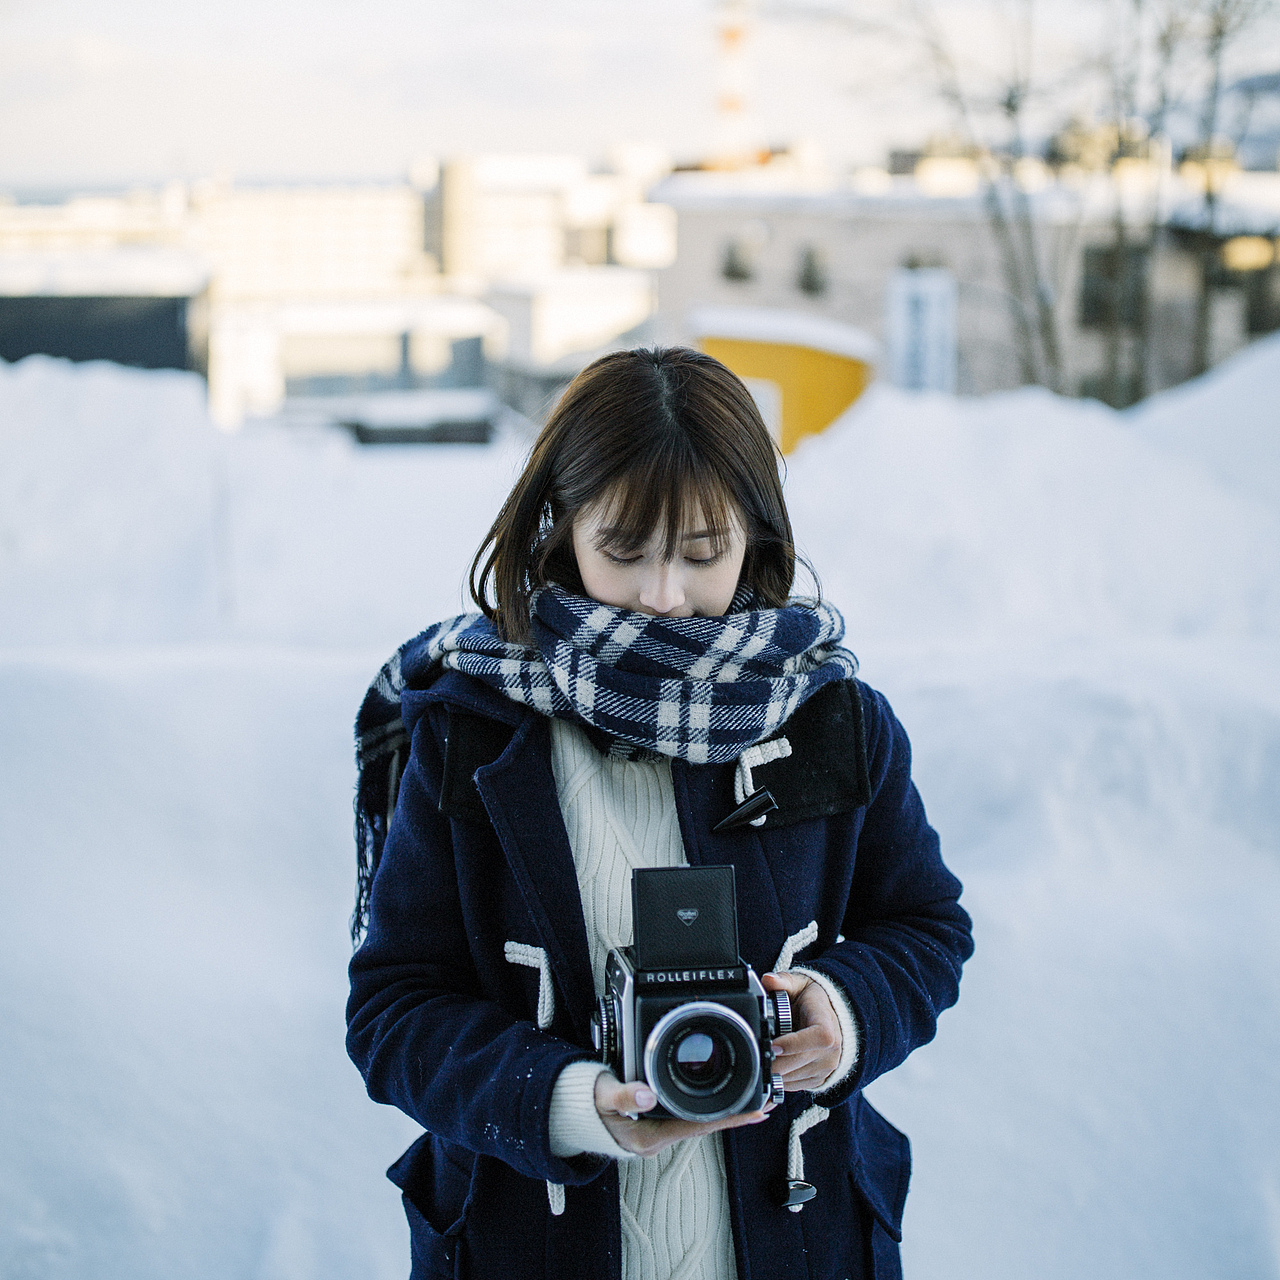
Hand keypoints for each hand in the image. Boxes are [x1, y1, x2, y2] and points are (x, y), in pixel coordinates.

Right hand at [594, 1074, 773, 1157]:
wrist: (571, 1114)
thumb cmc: (586, 1105)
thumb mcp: (601, 1097)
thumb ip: (622, 1095)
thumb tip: (645, 1094)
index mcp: (650, 1136)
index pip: (699, 1125)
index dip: (730, 1118)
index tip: (758, 1111)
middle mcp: (658, 1137)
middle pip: (705, 1123)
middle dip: (735, 1113)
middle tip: (767, 1100)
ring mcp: (658, 1132)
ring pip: (698, 1119)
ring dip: (723, 1110)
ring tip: (753, 1098)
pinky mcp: (655, 1123)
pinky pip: (687, 1115)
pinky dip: (705, 1107)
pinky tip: (719, 1096)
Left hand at [762, 971, 840, 1091]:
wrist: (832, 1018)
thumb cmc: (814, 1001)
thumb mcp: (799, 985)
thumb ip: (783, 981)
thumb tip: (768, 980)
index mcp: (827, 1027)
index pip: (816, 1039)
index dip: (792, 1044)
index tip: (772, 1045)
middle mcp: (831, 1052)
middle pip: (798, 1063)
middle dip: (773, 1061)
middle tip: (754, 1053)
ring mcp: (826, 1069)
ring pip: (793, 1078)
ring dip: (774, 1071)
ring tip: (763, 1056)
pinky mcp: (819, 1080)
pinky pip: (794, 1086)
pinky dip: (780, 1079)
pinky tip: (772, 1065)